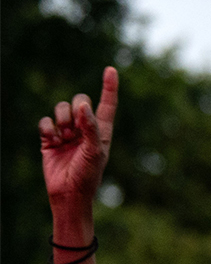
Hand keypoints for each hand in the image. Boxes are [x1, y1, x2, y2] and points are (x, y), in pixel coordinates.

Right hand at [40, 67, 117, 211]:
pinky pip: (45, 122)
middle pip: (79, 101)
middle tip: (76, 129)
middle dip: (76, 109)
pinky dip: (48, 129)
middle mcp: (85, 128)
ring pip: (61, 109)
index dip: (109, 87)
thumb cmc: (88, 175)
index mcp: (102, 131)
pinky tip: (53, 141)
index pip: (107, 105)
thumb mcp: (95, 151)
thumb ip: (90, 127)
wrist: (68, 193)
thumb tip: (83, 105)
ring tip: (65, 138)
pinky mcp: (50, 138)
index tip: (111, 69)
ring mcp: (67, 132)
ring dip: (62, 120)